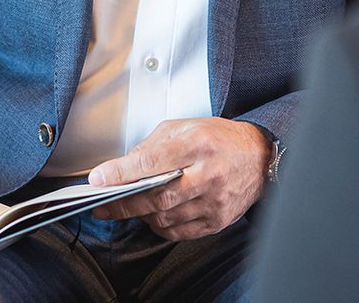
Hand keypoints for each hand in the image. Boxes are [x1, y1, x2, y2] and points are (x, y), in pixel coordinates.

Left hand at [87, 117, 269, 240]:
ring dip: (142, 215)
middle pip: (157, 196)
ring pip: (166, 217)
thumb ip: (154, 144)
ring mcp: (214, 201)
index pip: (152, 162)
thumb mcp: (186, 127)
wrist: (259, 157)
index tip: (99, 179)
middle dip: (124, 204)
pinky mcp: (218, 220)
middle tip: (103, 206)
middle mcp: (207, 174)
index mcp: (197, 145)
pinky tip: (154, 217)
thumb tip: (124, 165)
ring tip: (130, 208)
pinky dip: (161, 226)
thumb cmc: (221, 139)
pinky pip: (180, 231)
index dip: (121, 172)